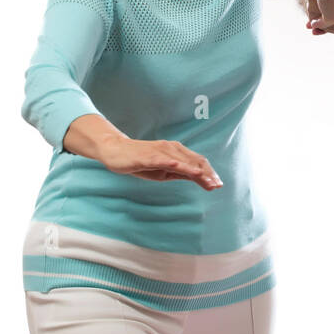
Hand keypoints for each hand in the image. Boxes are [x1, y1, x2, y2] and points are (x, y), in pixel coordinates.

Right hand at [97, 138, 223, 190]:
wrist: (115, 151)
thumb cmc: (140, 162)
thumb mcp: (162, 171)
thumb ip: (179, 173)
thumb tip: (197, 179)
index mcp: (176, 152)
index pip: (197, 162)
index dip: (209, 173)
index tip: (217, 184)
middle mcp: (171, 148)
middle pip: (193, 161)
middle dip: (207, 173)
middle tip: (217, 185)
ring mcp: (159, 151)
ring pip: (181, 160)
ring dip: (194, 170)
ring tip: (206, 179)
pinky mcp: (147, 156)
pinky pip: (162, 159)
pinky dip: (172, 162)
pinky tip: (181, 167)